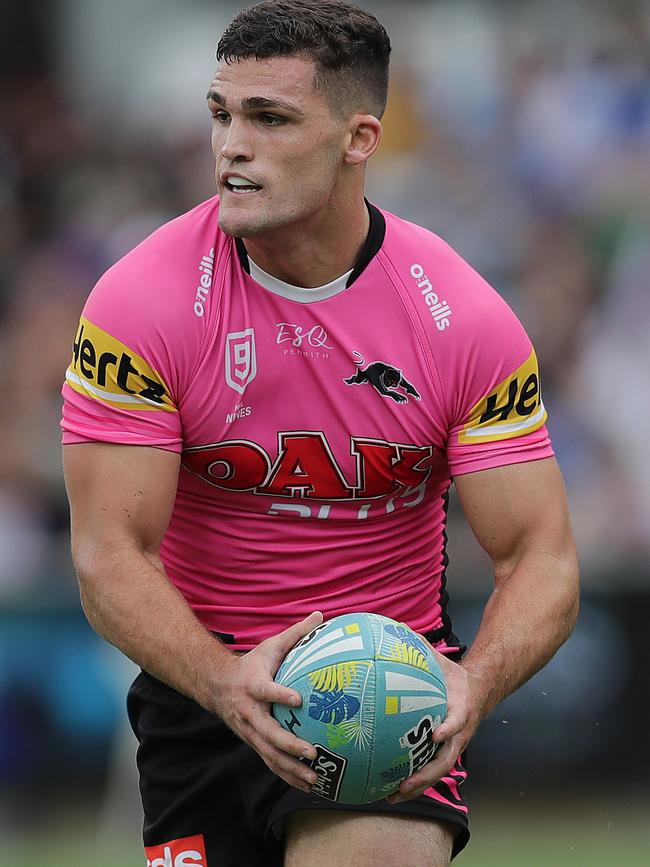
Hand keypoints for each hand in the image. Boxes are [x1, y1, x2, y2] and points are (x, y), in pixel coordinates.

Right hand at [211, 611, 323, 792]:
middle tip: (312, 752)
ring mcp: (249, 731)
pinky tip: (307, 785)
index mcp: (254, 685)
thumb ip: (296, 634)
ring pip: (269, 754)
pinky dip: (287, 775)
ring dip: (291, 768)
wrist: (216, 685)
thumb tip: (321, 615)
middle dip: (290, 745)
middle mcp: (250, 712)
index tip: (298, 699)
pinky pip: (271, 762)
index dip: (280, 694)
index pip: (267, 690)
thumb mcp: (270, 646)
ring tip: (314, 779)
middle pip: (268, 732)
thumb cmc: (252, 665)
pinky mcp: (253, 743)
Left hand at [386, 641, 479, 804]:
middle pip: (445, 760)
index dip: (449, 728)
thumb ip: (420, 646)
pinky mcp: (443, 753)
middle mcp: (458, 734)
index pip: (457, 721)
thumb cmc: (454, 676)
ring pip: (436, 772)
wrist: (477, 692)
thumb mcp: (442, 661)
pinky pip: (428, 769)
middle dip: (426, 775)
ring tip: (391, 795)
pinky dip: (412, 781)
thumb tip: (397, 626)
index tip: (436, 734)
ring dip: (416, 786)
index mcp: (460, 710)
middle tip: (403, 783)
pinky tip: (388, 787)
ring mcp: (451, 747)